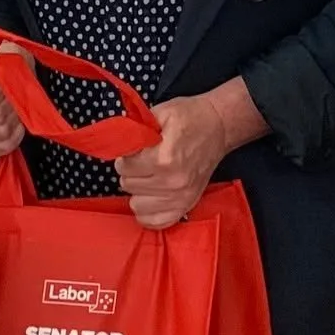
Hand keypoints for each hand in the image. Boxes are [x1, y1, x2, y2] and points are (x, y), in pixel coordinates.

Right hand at [0, 50, 25, 155]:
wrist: (5, 66)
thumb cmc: (2, 57)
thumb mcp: (4, 52)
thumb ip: (4, 68)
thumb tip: (4, 88)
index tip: (4, 83)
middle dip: (10, 105)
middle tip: (13, 93)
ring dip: (14, 119)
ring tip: (14, 105)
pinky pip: (0, 147)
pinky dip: (14, 135)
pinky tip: (14, 121)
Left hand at [115, 96, 229, 229]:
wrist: (219, 127)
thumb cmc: (190, 118)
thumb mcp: (160, 113)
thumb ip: (135, 130)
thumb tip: (116, 144)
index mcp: (164, 158)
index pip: (124, 167)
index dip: (126, 156)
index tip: (136, 150)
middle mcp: (172, 182)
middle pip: (128, 185)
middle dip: (131, 171)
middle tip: (144, 161)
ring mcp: (181, 197)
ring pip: (136, 204)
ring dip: (139, 190)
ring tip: (150, 177)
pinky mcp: (187, 205)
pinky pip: (155, 221)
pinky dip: (149, 211)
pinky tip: (152, 196)